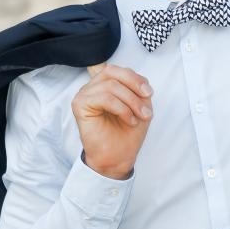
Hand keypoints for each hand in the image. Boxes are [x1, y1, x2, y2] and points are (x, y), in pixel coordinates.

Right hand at [72, 63, 153, 178]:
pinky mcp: (80, 104)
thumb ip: (138, 89)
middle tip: (146, 100)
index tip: (149, 94)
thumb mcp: (139, 106)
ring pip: (111, 86)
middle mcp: (92, 88)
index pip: (118, 70)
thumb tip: (141, 80)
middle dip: (133, 85)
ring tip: (139, 117)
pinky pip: (104, 98)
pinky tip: (129, 120)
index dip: (136, 78)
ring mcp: (84, 95)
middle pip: (112, 71)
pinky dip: (121, 108)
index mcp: (104, 85)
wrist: (117, 158)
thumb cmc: (126, 134)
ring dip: (131, 102)